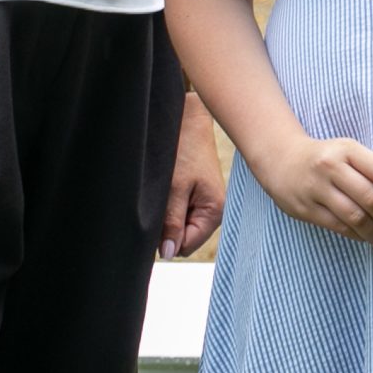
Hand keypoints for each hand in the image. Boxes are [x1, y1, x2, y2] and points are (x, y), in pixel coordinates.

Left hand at [160, 91, 227, 257]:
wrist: (188, 119)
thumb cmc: (184, 149)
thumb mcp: (174, 189)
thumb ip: (172, 223)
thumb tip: (168, 253)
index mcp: (215, 211)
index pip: (185, 246)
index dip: (167, 237)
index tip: (158, 215)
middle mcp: (214, 211)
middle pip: (183, 238)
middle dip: (168, 226)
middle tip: (162, 199)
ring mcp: (206, 204)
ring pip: (179, 226)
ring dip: (168, 214)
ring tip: (167, 189)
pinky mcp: (198, 196)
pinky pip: (180, 213)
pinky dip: (170, 205)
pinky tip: (171, 186)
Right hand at [254, 131, 372, 243]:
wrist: (282, 160)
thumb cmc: (325, 158)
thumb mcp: (348, 152)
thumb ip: (371, 169)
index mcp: (349, 149)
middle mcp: (332, 167)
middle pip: (372, 199)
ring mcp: (316, 188)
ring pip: (355, 217)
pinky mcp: (305, 208)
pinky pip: (338, 227)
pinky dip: (356, 235)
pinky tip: (364, 236)